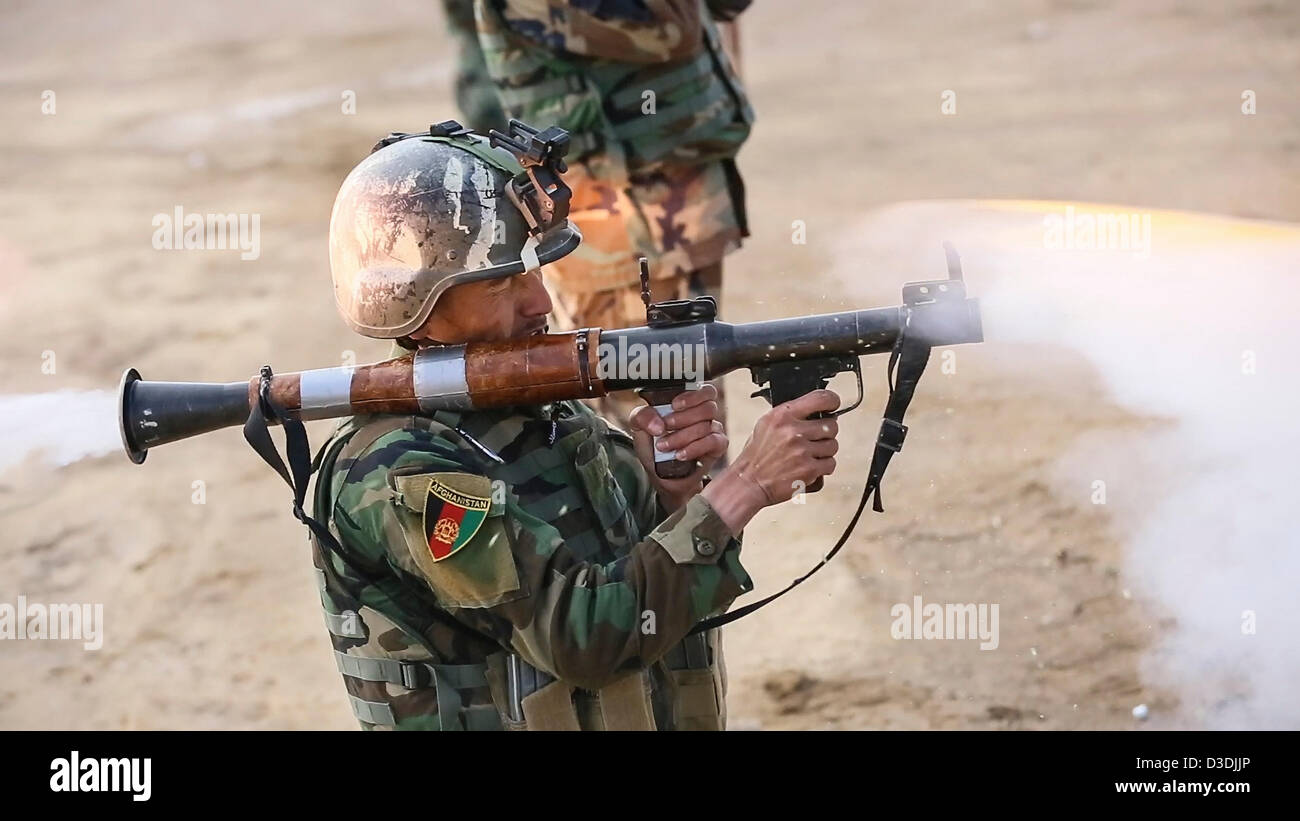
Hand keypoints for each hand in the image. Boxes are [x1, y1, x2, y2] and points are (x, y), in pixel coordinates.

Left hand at [627, 384, 727, 510]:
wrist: (661, 475)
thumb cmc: (653, 447)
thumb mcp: (639, 428)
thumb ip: (642, 416)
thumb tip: (658, 424)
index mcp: (689, 403)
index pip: (705, 390)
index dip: (693, 395)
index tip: (674, 405)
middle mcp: (704, 414)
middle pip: (707, 407)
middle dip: (683, 418)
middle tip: (665, 427)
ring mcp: (713, 430)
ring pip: (707, 425)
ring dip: (682, 436)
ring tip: (664, 446)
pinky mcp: (717, 447)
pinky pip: (713, 442)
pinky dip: (695, 448)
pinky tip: (680, 455)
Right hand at [725, 389, 839, 505]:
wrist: (748, 484)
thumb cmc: (757, 456)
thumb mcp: (766, 426)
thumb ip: (790, 415)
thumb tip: (818, 410)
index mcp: (782, 415)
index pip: (820, 398)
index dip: (832, 401)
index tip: (833, 406)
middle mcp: (792, 431)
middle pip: (831, 425)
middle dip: (826, 433)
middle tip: (814, 440)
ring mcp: (801, 450)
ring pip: (833, 445)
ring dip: (825, 452)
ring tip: (808, 456)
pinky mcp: (808, 469)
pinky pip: (830, 464)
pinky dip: (823, 468)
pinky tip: (809, 468)